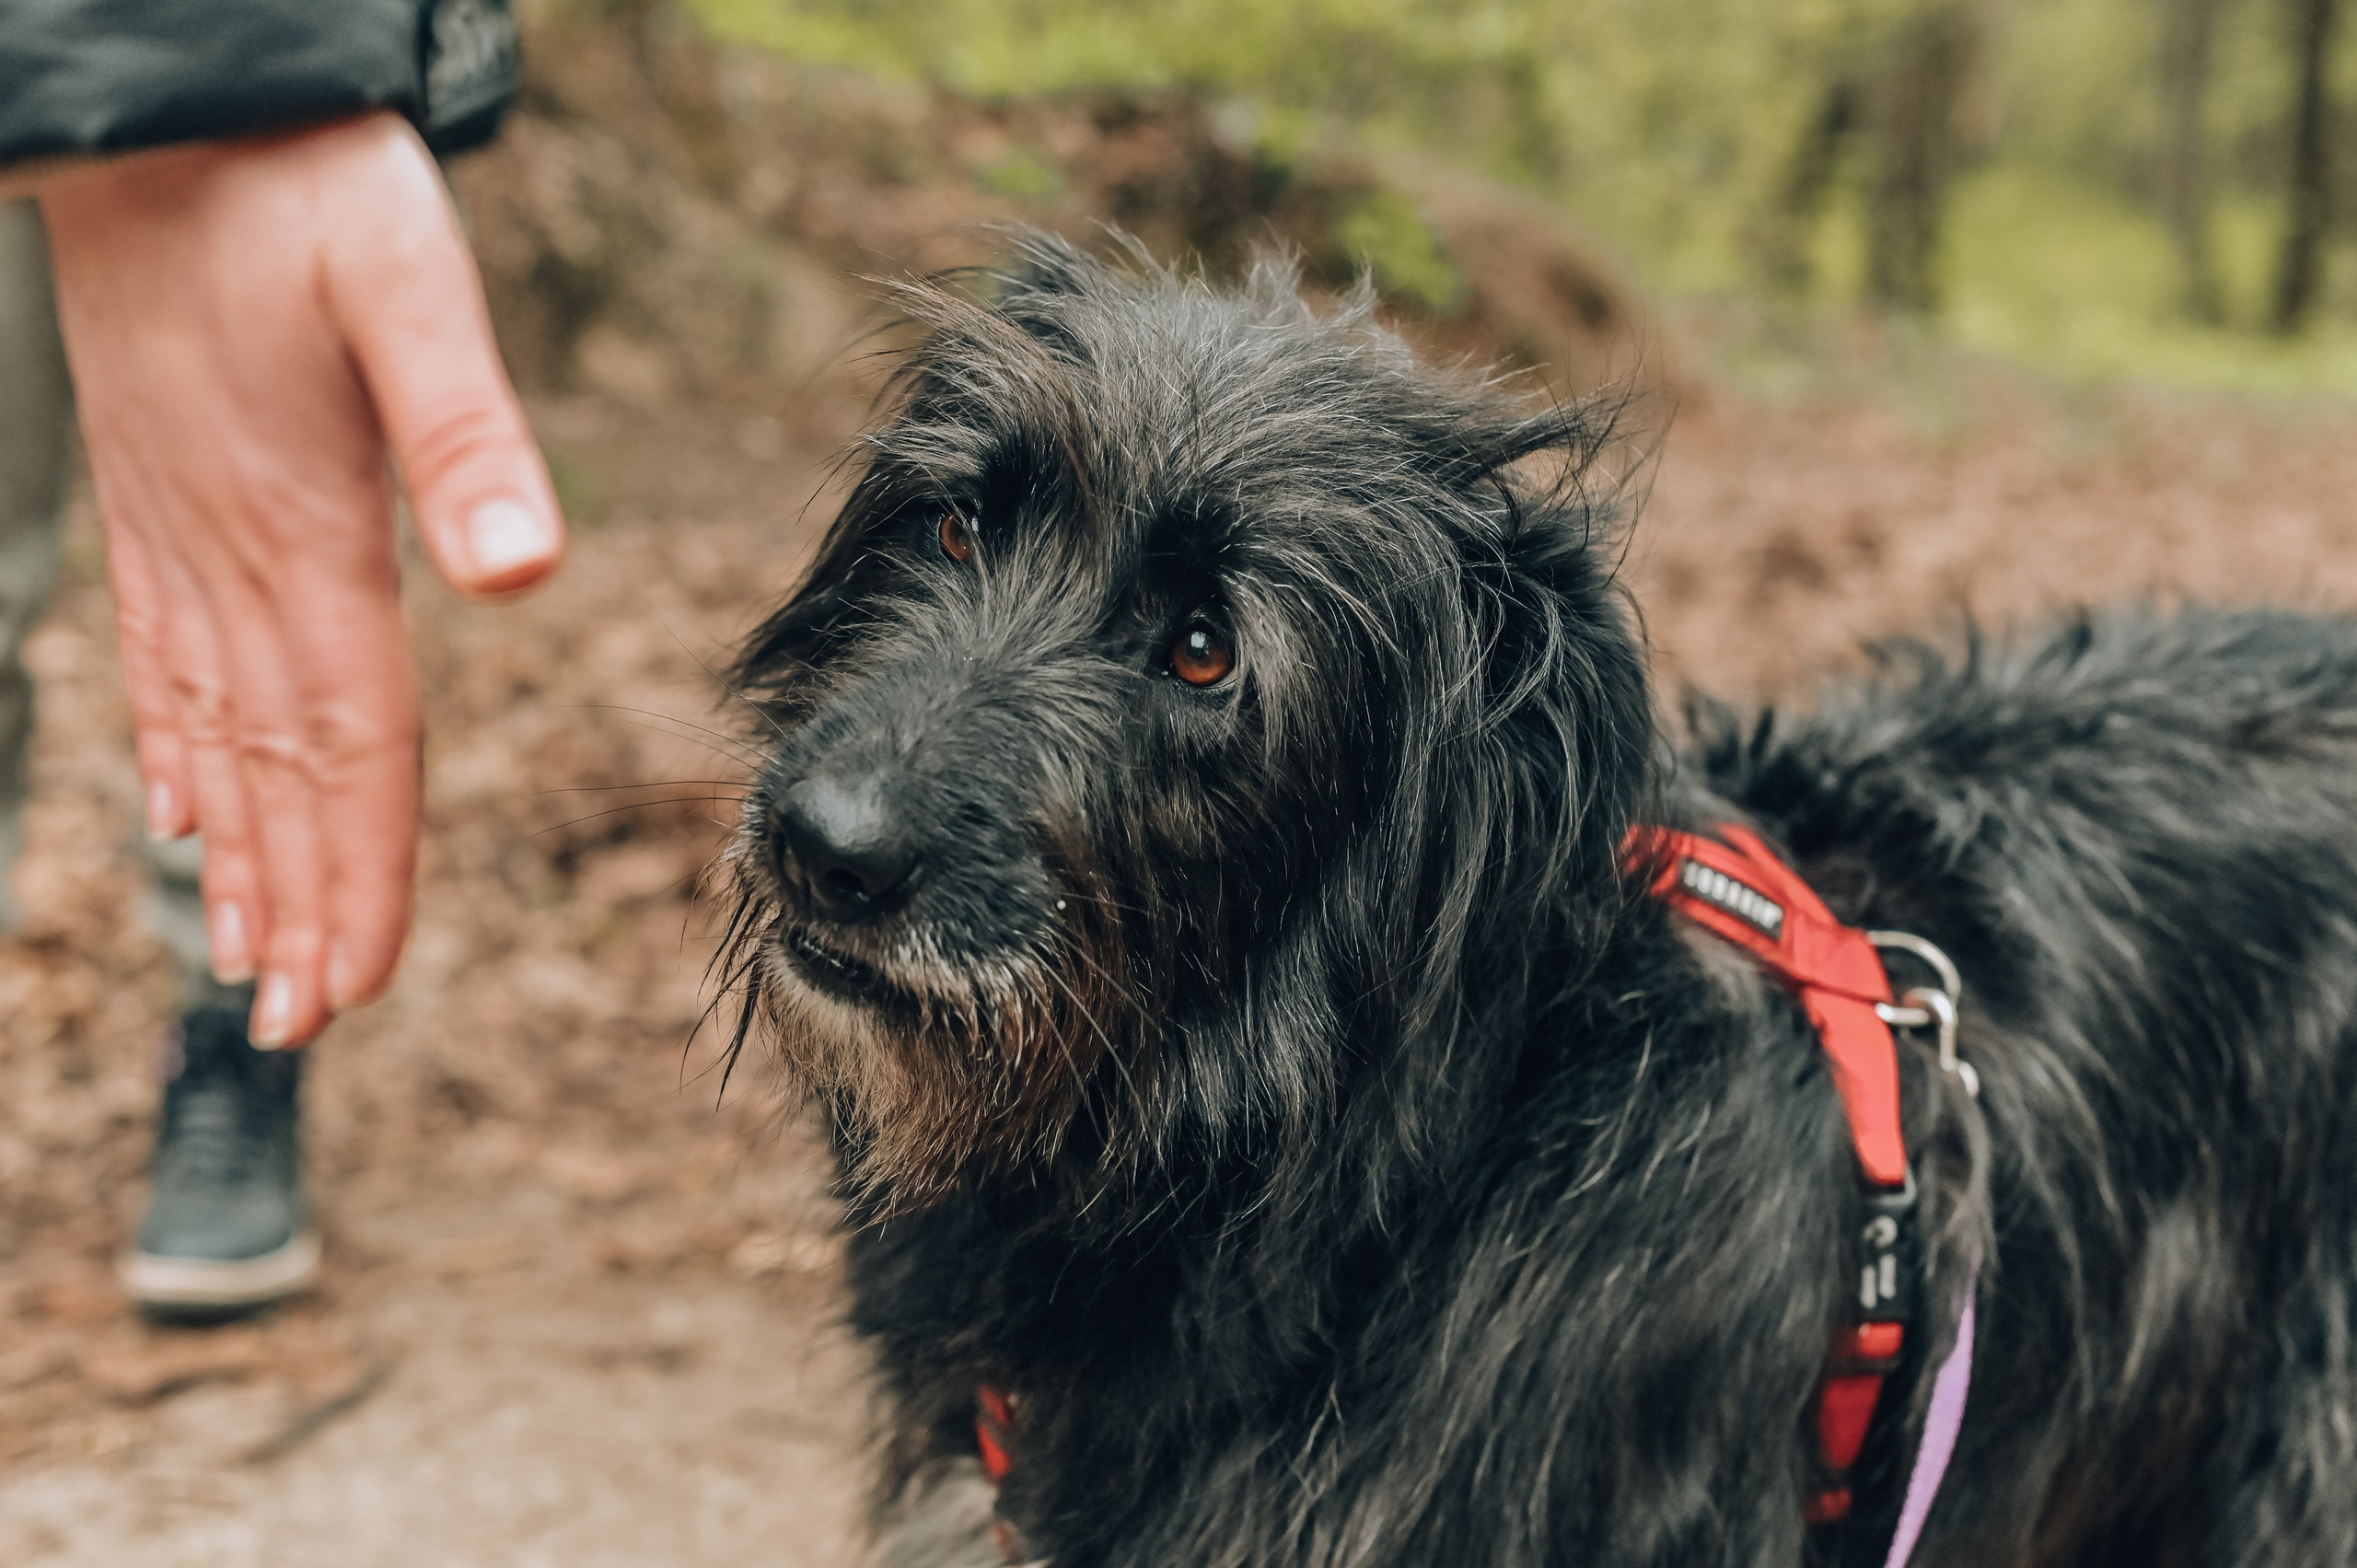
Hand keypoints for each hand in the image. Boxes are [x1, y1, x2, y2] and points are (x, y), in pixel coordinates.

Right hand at [39, 112, 563, 1046]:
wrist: (168, 121)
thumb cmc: (297, 191)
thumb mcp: (408, 287)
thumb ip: (467, 432)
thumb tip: (524, 569)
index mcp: (306, 534)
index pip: (347, 742)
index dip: (357, 868)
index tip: (352, 980)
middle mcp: (233, 560)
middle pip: (278, 770)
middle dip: (296, 903)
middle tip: (299, 1027)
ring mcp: (183, 541)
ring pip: (215, 736)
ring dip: (237, 854)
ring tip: (245, 959)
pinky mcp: (161, 508)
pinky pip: (161, 663)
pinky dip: (177, 752)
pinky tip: (177, 813)